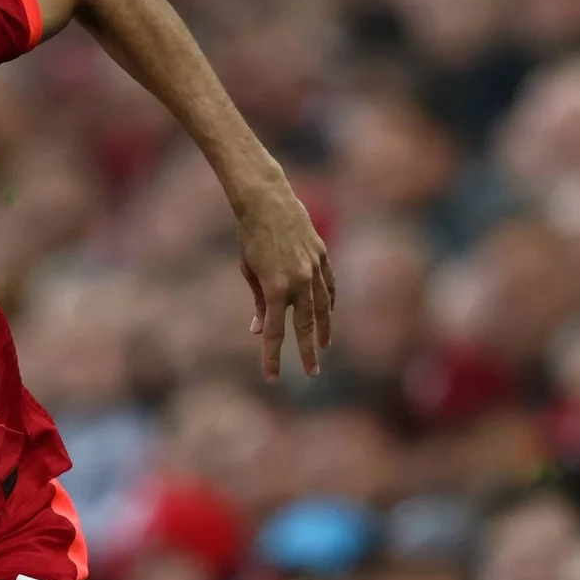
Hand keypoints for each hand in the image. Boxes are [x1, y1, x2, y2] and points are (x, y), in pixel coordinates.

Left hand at [235, 180, 331, 379]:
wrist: (268, 202)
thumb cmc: (251, 238)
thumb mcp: (249, 272)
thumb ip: (259, 303)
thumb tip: (260, 329)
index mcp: (275, 288)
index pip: (274, 333)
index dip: (272, 357)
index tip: (272, 377)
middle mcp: (299, 281)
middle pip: (305, 326)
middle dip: (307, 352)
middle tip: (313, 373)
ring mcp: (314, 268)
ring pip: (322, 307)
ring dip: (322, 330)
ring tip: (322, 347)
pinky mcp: (322, 256)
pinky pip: (330, 286)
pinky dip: (330, 302)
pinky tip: (328, 315)